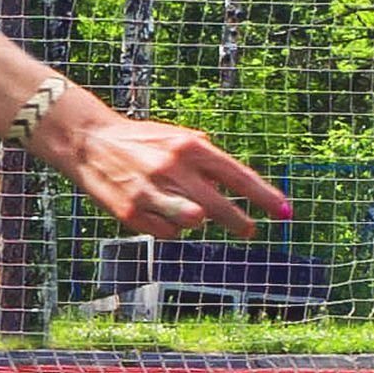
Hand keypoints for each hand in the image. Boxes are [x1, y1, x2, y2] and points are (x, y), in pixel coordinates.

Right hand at [30, 88, 288, 239]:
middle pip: (221, 207)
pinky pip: (167, 233)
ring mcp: (151, 193)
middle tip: (250, 229)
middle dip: (240, 222)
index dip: (264, 197)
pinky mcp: (131, 214)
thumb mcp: (177, 139)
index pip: (238, 176)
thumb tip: (239, 186)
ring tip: (192, 212)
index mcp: (189, 146)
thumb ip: (208, 160)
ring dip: (199, 222)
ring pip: (195, 223)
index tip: (285, 212)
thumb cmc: (142, 142)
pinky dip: (170, 228)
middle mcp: (173, 169)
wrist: (88, 142)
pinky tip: (158, 213)